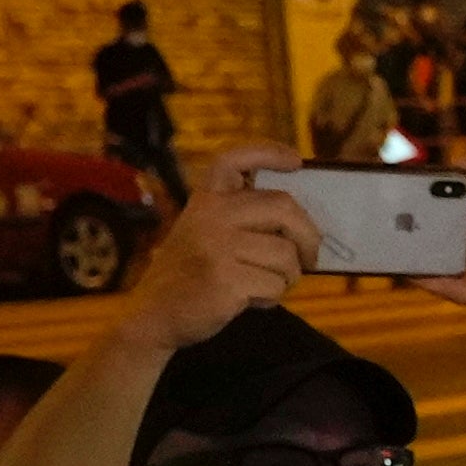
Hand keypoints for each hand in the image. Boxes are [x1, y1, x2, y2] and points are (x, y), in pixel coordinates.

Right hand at [123, 149, 316, 351]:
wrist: (156, 313)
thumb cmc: (192, 274)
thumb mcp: (204, 233)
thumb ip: (241, 220)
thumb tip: (303, 225)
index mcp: (205, 199)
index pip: (234, 160)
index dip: (267, 152)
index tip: (296, 161)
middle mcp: (211, 215)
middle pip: (285, 208)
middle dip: (309, 236)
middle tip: (310, 257)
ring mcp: (218, 246)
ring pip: (286, 255)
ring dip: (288, 276)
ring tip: (265, 283)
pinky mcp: (226, 278)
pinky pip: (276, 285)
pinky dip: (272, 297)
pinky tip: (250, 299)